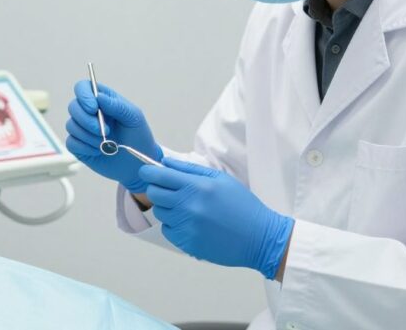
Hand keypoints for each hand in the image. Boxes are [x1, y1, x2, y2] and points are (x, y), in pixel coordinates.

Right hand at [65, 81, 162, 192]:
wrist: (136, 164)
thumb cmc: (138, 137)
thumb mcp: (134, 118)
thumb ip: (117, 105)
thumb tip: (99, 97)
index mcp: (102, 100)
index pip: (83, 87)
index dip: (84, 95)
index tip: (93, 108)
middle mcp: (89, 112)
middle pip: (73, 106)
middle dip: (87, 120)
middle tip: (104, 131)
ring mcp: (82, 129)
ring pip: (71, 126)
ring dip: (89, 136)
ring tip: (107, 144)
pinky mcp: (78, 145)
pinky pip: (71, 143)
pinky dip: (85, 148)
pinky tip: (98, 151)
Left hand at [139, 157, 293, 279]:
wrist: (259, 237)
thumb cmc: (242, 206)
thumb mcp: (220, 179)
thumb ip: (189, 169)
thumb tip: (165, 162)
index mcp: (197, 186)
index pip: (158, 176)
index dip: (148, 172)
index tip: (146, 172)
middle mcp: (188, 205)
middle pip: (154, 194)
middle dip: (157, 189)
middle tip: (170, 191)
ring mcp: (186, 226)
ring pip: (160, 213)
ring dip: (168, 209)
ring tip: (188, 209)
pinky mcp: (187, 243)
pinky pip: (168, 231)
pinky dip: (175, 226)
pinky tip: (192, 224)